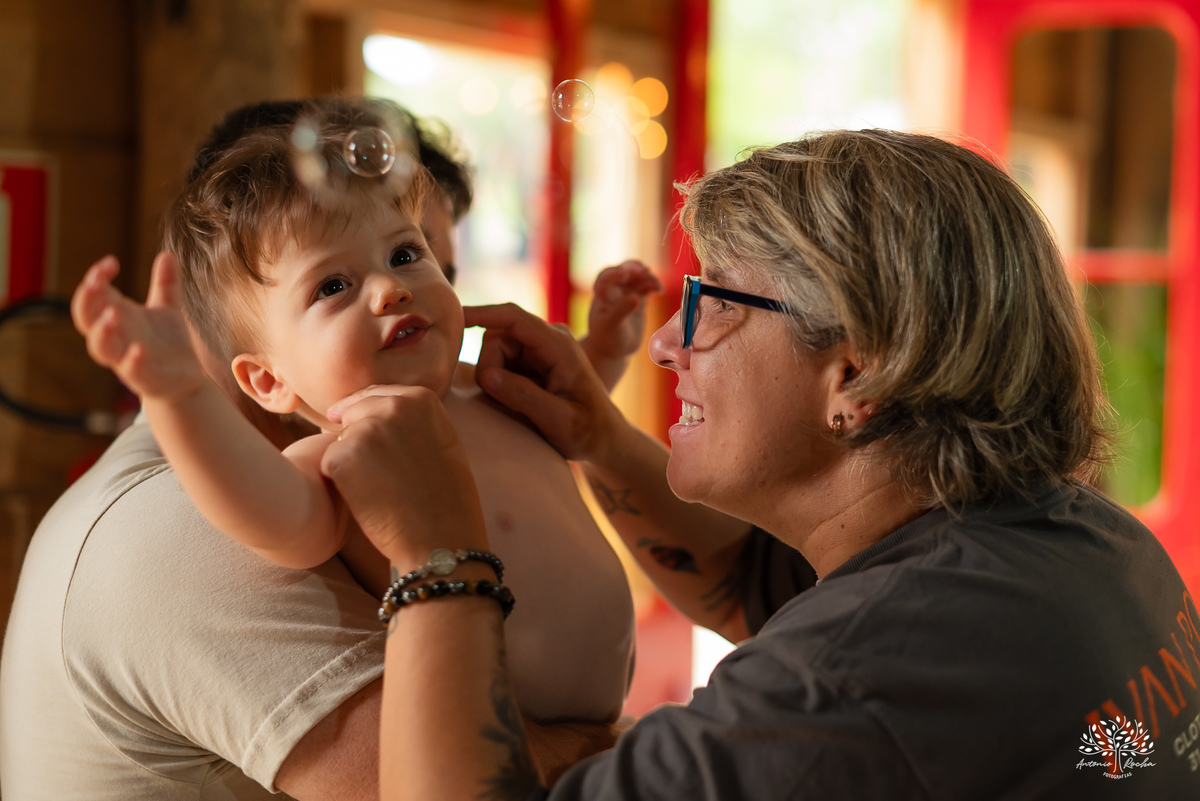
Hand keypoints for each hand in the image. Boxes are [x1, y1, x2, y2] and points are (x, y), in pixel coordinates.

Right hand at [71, 253, 204, 400]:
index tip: (111, 262)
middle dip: (87, 300)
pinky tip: (139, 350)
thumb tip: (167, 253)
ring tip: (112, 314)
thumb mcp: (168, 309)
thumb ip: (166, 284)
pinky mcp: (143, 378)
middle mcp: (117, 337)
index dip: (96, 277)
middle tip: (96, 282)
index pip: (94, 295)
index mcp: (118, 316)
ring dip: (102, 331)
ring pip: (100, 347)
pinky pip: (130, 371)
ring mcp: (126, 358)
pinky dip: (131, 361)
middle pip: (86, 319)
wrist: (185, 379)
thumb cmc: (168, 343)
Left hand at [322, 385, 486, 565]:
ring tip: (382, 489)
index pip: (375, 396)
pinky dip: (340, 483)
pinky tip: (369, 499)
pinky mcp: (342, 456)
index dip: (371, 423)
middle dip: (359, 441)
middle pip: (352, 414)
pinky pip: (328, 463)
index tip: (384, 452)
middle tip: (386, 476)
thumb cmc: (446, 499)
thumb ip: (413, 418)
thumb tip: (374, 406)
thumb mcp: (442, 441)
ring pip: (340, 439)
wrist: (440, 539)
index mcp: (421, 398)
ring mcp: (366, 429)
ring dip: (351, 462)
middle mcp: (393, 405)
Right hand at [464, 303, 631, 466]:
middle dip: (489, 367)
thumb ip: (525, 398)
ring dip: (493, 375)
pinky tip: (512, 399)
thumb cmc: (588, 432)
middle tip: (501, 402)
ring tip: (515, 405)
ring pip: (496, 348)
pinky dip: (497, 378)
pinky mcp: (532, 359)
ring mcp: (540, 348)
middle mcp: (550, 339)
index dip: (482, 314)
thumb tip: (488, 376)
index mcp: (560, 347)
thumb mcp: (560, 421)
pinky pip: (501, 359)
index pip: (515, 319)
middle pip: (498, 336)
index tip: (455, 318)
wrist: (604, 437)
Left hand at [580, 260, 662, 361]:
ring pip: (638, 277)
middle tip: (645, 271)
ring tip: (657, 286)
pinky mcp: (639, 299)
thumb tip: (635, 297)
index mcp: (603, 294)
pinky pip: (647, 286)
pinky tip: (660, 290)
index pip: (606, 276)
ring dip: (647, 277)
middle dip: (634, 268)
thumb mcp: (611, 326)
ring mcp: (627, 293)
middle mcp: (614, 290)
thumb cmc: (608, 338)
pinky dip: (654, 285)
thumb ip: (621, 311)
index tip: (626, 275)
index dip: (615, 273)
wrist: (615, 350)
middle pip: (624, 270)